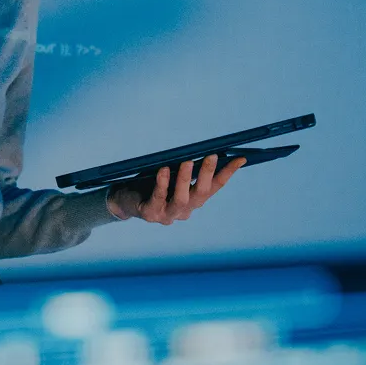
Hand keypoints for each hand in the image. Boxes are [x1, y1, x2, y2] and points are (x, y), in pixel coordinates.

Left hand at [106, 154, 245, 223]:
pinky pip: (158, 198)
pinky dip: (162, 183)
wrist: (124, 200)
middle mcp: (184, 211)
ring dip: (186, 180)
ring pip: (182, 200)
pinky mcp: (150, 214)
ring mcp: (167, 215)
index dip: (228, 173)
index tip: (240, 158)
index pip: (215, 187)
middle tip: (212, 156)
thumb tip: (200, 149)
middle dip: (207, 175)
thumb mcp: (171, 174)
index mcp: (193, 201)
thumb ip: (185, 167)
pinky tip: (163, 170)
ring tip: (188, 161)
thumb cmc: (150, 183)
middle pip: (200, 195)